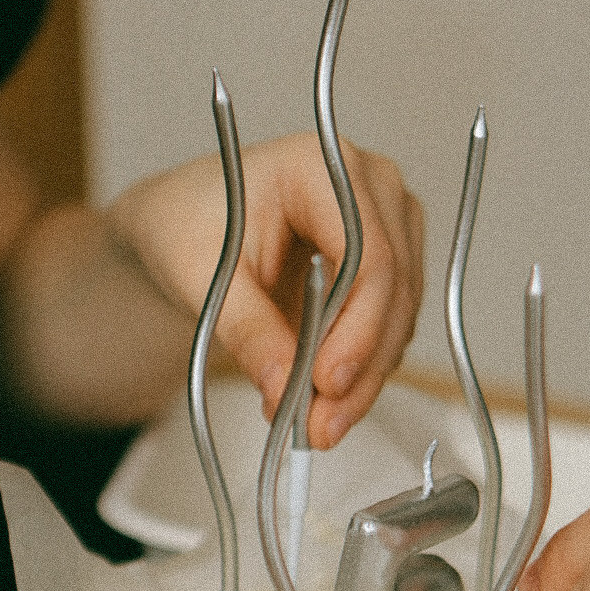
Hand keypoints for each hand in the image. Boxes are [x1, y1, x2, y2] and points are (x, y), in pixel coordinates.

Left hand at [108, 134, 423, 447]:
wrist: (189, 226)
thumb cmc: (189, 226)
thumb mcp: (200, 276)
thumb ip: (247, 330)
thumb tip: (284, 388)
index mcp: (319, 164)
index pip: (366, 254)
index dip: (356, 328)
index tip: (328, 384)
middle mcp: (369, 186)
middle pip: (392, 290)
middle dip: (359, 369)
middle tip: (321, 426)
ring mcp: (389, 222)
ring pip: (400, 316)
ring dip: (364, 379)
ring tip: (316, 425)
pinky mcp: (392, 261)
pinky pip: (393, 326)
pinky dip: (364, 369)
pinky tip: (327, 399)